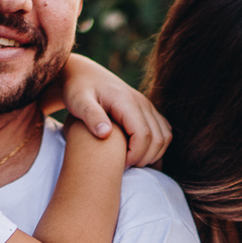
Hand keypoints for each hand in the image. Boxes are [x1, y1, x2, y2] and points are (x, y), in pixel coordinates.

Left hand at [51, 53, 171, 167]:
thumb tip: (105, 134)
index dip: (135, 155)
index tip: (119, 165)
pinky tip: (137, 155)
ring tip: (130, 162)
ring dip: (153, 155)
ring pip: (165, 137)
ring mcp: (147, 106)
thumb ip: (91, 115)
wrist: (83, 75)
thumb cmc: (76, 90)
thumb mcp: (77, 101)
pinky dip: (156, 148)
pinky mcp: (148, 111)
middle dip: (144, 159)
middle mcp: (141, 102)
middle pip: (158, 139)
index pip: (143, 135)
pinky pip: (163, 132)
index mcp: (126, 101)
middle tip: (124, 167)